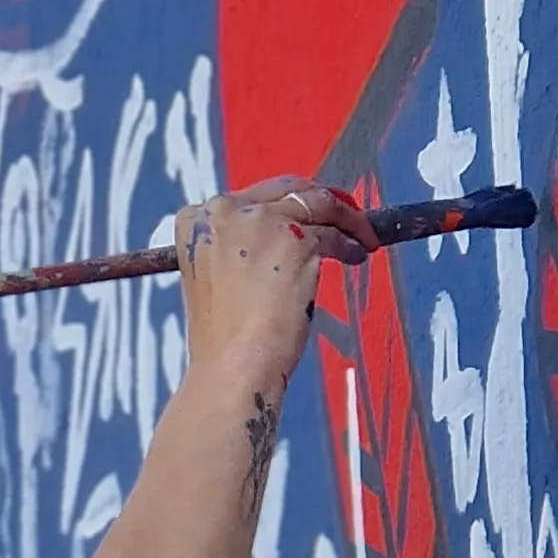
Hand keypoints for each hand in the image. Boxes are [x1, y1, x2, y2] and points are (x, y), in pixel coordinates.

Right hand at [172, 177, 376, 386]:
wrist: (232, 367)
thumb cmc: (224, 339)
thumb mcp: (217, 279)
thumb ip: (240, 248)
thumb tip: (282, 236)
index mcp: (195, 220)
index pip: (249, 198)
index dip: (282, 205)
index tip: (303, 215)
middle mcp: (222, 210)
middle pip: (285, 191)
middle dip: (319, 201)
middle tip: (343, 215)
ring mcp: (259, 221)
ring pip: (316, 204)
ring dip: (345, 219)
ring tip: (361, 239)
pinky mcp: (295, 238)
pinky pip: (333, 232)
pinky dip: (350, 243)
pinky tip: (357, 256)